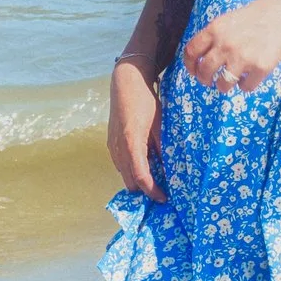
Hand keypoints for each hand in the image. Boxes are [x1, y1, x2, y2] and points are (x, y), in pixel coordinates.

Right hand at [107, 57, 164, 194]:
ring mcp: (112, 145)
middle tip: (162, 192)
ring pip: (124, 173)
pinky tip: (145, 165)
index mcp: (132, 144)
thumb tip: (170, 169)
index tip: (164, 198)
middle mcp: (118, 148)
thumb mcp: (160, 124)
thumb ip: (162, 148)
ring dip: (137, 180)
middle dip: (144, 190)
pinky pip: (120, 163)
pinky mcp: (111, 142)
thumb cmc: (145, 100)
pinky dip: (131, 169)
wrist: (126, 82)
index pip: (141, 177)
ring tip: (156, 180)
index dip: (153, 191)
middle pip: (129, 181)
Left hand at [181, 0, 280, 95]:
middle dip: (204, 80)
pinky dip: (245, 85)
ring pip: (223, 84)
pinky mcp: (260, 67)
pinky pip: (246, 87)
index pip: (191, 52)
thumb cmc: (258, 14)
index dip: (190, 65)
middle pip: (204, 71)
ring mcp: (243, 57)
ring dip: (223, 87)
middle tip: (209, 82)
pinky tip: (249, 78)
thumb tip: (202, 57)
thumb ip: (216, 36)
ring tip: (229, 82)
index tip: (193, 71)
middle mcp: (225, 44)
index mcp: (215, 29)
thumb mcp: (229, 19)